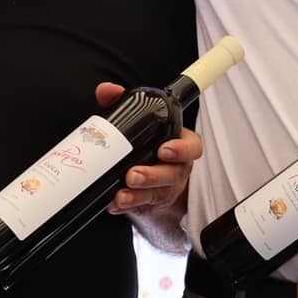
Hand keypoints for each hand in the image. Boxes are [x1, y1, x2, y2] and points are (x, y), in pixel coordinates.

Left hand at [93, 83, 200, 214]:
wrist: (144, 174)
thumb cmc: (144, 142)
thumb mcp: (135, 120)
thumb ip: (121, 103)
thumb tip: (105, 90)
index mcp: (179, 144)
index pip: (192, 147)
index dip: (182, 150)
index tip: (164, 150)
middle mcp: (177, 168)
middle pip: (173, 174)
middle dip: (153, 176)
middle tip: (132, 175)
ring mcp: (166, 188)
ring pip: (158, 194)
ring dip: (139, 195)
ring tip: (121, 194)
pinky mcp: (152, 203)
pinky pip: (142, 207)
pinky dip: (127, 205)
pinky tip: (113, 204)